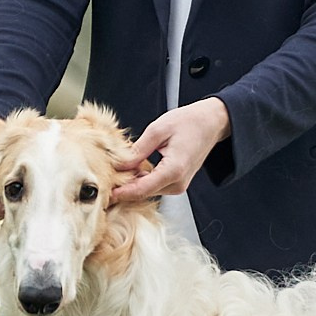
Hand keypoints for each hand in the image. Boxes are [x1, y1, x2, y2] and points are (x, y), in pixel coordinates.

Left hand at [111, 98, 229, 206]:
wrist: (211, 122)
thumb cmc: (189, 122)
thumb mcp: (158, 130)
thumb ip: (137, 150)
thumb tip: (119, 164)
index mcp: (173, 170)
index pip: (141, 189)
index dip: (121, 193)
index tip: (104, 194)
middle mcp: (177, 183)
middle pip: (142, 193)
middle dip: (123, 188)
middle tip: (103, 181)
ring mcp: (178, 185)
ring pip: (147, 190)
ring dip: (131, 183)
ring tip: (114, 173)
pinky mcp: (177, 182)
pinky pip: (154, 185)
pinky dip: (141, 180)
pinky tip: (130, 170)